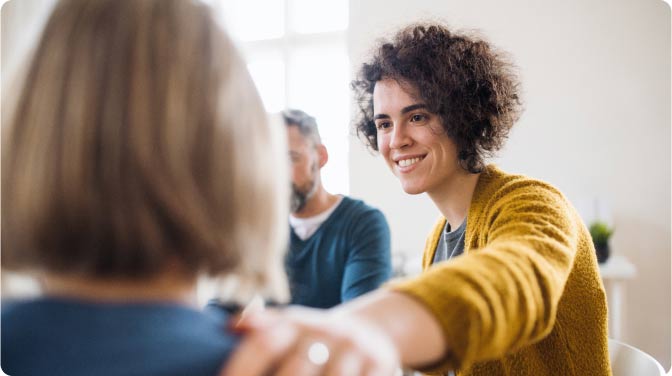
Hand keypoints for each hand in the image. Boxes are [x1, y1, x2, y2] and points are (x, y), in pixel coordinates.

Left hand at [221, 306, 400, 375]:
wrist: (370, 333)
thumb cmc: (314, 339)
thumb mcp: (289, 328)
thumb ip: (260, 328)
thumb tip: (228, 328)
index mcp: (297, 322)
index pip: (263, 343)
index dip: (241, 369)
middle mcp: (327, 331)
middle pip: (295, 369)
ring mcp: (356, 349)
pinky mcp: (381, 364)